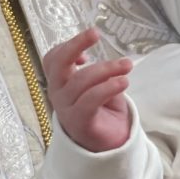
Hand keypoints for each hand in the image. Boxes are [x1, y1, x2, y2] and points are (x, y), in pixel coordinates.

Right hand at [42, 27, 132, 152]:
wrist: (108, 146)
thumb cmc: (103, 111)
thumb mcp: (99, 84)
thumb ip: (96, 70)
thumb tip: (93, 59)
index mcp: (61, 82)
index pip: (52, 58)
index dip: (68, 46)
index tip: (91, 44)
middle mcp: (58, 93)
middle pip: (58, 63)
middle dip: (76, 44)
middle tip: (95, 33)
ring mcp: (66, 108)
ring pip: (81, 80)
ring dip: (107, 68)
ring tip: (127, 66)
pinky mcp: (80, 121)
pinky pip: (90, 100)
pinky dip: (108, 88)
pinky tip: (123, 82)